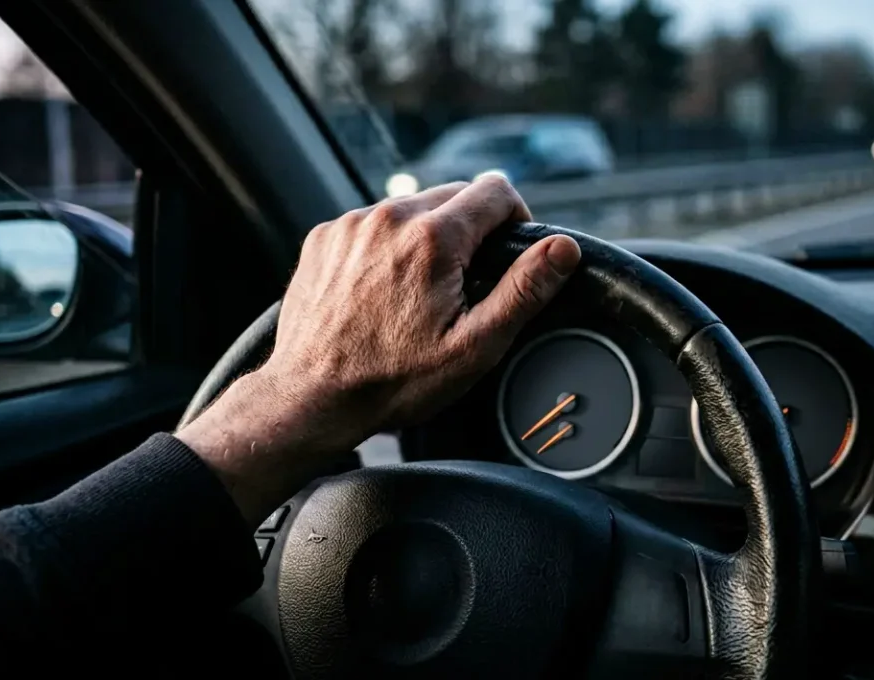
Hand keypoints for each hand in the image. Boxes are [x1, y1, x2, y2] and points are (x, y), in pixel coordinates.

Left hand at [176, 176, 580, 523]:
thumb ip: (524, 290)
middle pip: (454, 194)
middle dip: (471, 231)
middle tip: (467, 285)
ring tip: (422, 294)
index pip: (496, 190)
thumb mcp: (474, 346)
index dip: (516, 220)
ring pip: (413, 208)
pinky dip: (388, 246)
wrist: (310, 399)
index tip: (509, 255)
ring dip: (429, 237)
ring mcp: (350, 225)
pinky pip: (373, 224)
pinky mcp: (324, 238)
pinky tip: (385, 292)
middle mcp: (388, 218)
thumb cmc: (393, 382)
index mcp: (431, 238)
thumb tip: (563, 248)